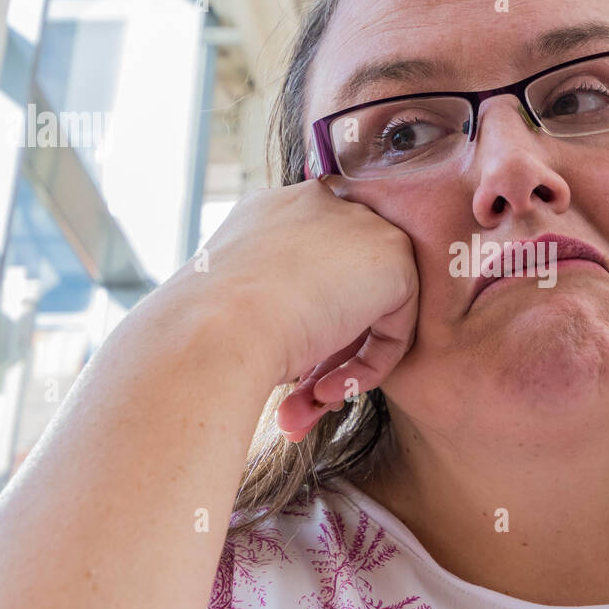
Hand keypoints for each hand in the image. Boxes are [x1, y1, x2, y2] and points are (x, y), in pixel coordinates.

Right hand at [164, 179, 418, 440]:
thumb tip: (310, 338)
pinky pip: (396, 326)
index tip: (286, 365)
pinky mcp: (394, 257)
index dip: (304, 320)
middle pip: (345, 285)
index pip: (311, 264)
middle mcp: (318, 206)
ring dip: (342, 364)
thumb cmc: (212, 332)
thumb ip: (283, 302)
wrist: (215, 333)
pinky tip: (325, 390)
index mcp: (272, 211)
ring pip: (370, 309)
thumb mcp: (241, 305)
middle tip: (301, 392)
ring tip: (307, 402)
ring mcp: (359, 225)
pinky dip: (369, 366)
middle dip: (328, 349)